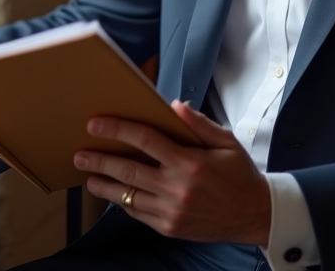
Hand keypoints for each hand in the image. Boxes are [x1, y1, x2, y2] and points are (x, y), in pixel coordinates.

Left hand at [74, 100, 271, 245]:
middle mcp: (178, 189)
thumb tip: (174, 106)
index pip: (146, 140)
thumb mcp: (226, 142)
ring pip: (128, 196)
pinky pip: (139, 213)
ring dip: (104, 185)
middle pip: (128, 170)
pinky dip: (123, 202)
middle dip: (100, 160)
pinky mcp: (170, 228)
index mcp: (190, 163)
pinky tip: (112, 193)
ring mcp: (172, 212)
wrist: (255, 215)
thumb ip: (198, 123)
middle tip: (79, 154)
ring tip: (88, 176)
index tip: (96, 124)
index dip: (118, 130)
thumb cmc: (240, 175)